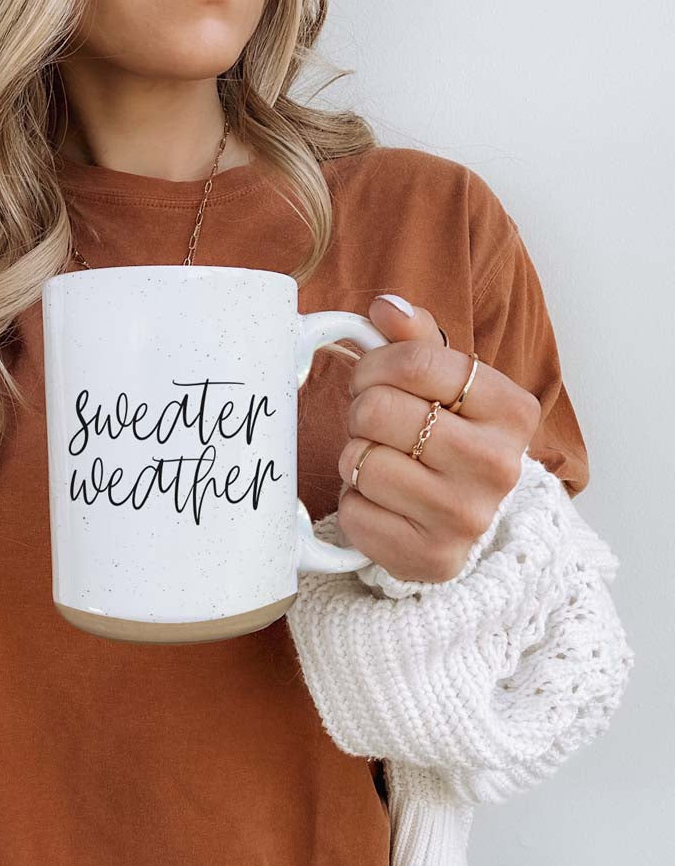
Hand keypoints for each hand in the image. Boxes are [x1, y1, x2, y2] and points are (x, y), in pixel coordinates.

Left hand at [336, 294, 542, 582]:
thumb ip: (416, 339)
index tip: (373, 377)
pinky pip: (354, 511)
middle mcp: (498, 465)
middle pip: (378, 410)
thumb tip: (385, 307)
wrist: (462, 522)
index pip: (415, 362)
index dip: (375, 364)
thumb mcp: (446, 384)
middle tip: (373, 424)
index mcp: (511, 410)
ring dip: (356, 459)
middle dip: (361, 412)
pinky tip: (382, 502)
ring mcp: (466, 516)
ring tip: (382, 463)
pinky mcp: (431, 557)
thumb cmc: (447, 438)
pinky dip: (355, 503)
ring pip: (362, 461)